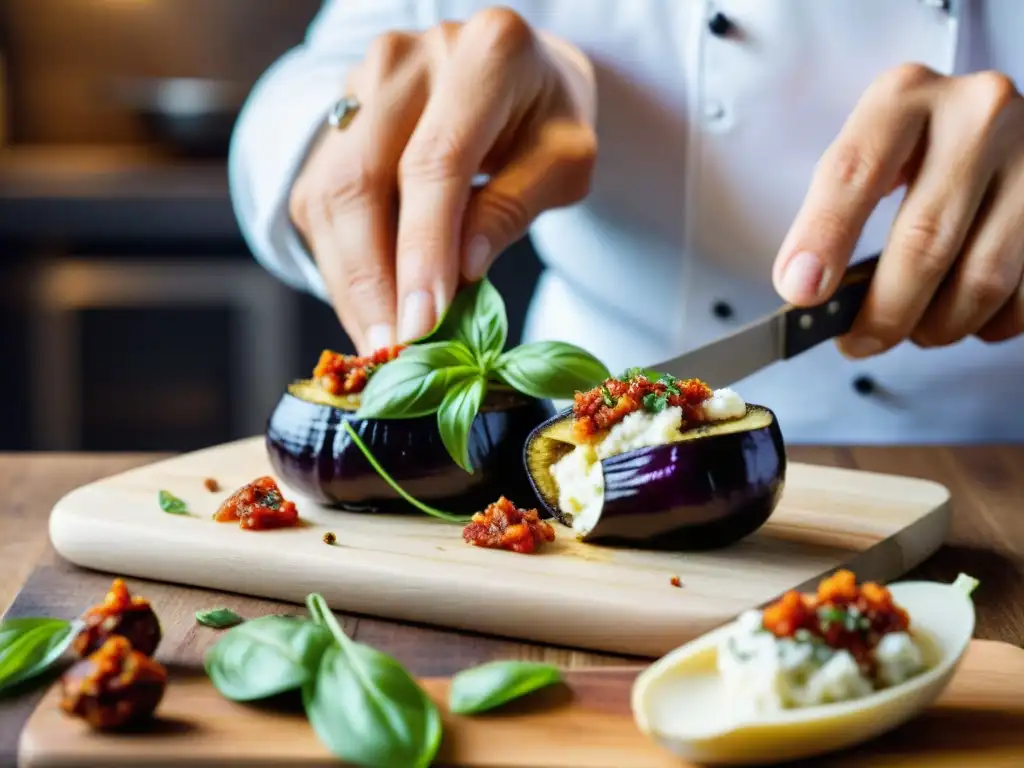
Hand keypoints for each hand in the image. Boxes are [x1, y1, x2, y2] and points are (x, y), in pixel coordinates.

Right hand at [289, 8, 596, 353]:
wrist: (512, 71)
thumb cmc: (545, 118)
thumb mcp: (565, 160)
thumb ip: (515, 206)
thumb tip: (461, 271)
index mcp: (482, 54)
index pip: (437, 163)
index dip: (423, 251)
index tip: (422, 324)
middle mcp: (406, 58)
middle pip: (361, 181)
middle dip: (372, 280)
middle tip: (392, 352)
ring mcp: (360, 84)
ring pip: (329, 197)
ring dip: (350, 282)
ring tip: (380, 344)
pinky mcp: (334, 122)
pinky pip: (319, 203)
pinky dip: (341, 265)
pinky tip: (368, 308)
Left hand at [773, 64, 1023, 356]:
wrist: (994, 129)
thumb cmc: (916, 153)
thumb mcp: (868, 156)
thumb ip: (835, 215)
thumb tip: (806, 290)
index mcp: (904, 97)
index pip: (854, 173)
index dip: (824, 238)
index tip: (802, 293)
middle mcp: (977, 113)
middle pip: (924, 240)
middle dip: (884, 311)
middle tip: (858, 342)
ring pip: (982, 277)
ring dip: (938, 325)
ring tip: (916, 329)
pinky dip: (987, 321)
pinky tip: (967, 312)